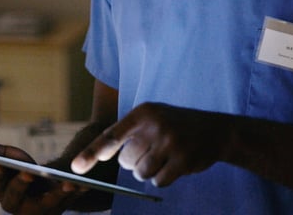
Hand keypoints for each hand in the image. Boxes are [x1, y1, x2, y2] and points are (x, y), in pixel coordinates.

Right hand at [0, 125, 84, 214]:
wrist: (44, 185)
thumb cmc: (19, 169)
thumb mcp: (4, 155)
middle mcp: (16, 206)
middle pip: (16, 196)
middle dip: (21, 184)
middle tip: (28, 171)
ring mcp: (37, 211)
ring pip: (46, 202)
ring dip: (57, 193)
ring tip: (66, 182)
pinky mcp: (57, 210)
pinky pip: (67, 201)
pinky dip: (76, 192)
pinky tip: (83, 181)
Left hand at [71, 102, 225, 186]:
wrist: (216, 130)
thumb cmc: (176, 125)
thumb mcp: (153, 118)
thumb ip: (128, 132)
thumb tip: (98, 154)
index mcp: (143, 112)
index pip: (111, 135)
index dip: (92, 153)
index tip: (76, 167)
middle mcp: (154, 125)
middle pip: (126, 161)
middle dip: (135, 163)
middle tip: (153, 151)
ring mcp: (169, 142)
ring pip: (141, 173)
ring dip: (149, 171)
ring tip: (165, 157)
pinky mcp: (182, 160)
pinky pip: (159, 181)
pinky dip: (164, 178)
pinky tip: (175, 164)